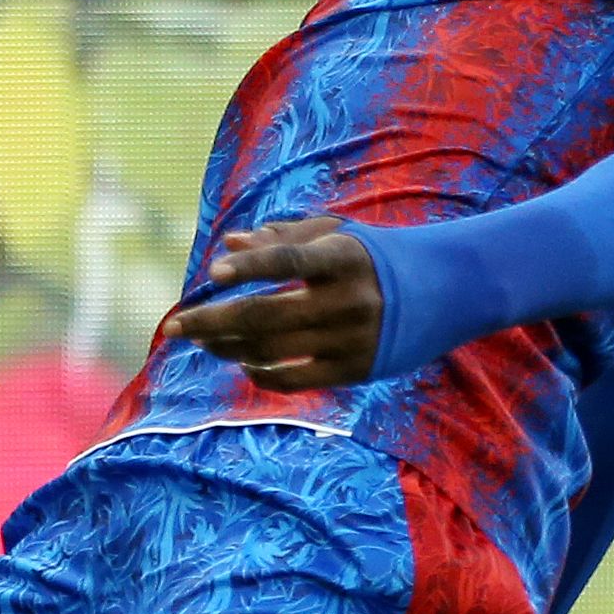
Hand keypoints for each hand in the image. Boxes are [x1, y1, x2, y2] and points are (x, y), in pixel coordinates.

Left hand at [161, 217, 382, 391]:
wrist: (440, 292)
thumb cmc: (371, 256)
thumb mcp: (335, 234)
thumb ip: (281, 236)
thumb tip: (228, 245)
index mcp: (343, 257)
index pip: (289, 261)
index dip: (250, 266)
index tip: (212, 274)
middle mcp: (348, 300)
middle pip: (266, 315)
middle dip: (212, 322)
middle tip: (173, 327)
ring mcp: (351, 339)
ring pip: (273, 350)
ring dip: (227, 348)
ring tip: (202, 341)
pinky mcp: (354, 370)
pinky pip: (294, 379)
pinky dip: (260, 373)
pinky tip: (243, 363)